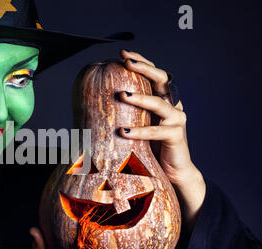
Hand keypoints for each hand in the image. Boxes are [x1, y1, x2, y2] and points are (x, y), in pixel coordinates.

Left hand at [119, 49, 205, 230]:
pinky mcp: (176, 136)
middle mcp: (173, 105)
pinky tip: (124, 132)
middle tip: (126, 63)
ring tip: (122, 95)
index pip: (153, 74)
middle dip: (144, 69)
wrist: (172, 171)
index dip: (141, 62)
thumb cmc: (149, 146)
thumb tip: (94, 101)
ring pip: (160, 104)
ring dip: (140, 98)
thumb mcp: (136, 123)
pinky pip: (158, 131)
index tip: (123, 53)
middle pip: (162, 79)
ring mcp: (176, 120)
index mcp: (163, 98)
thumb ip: (125, 111)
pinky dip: (140, 131)